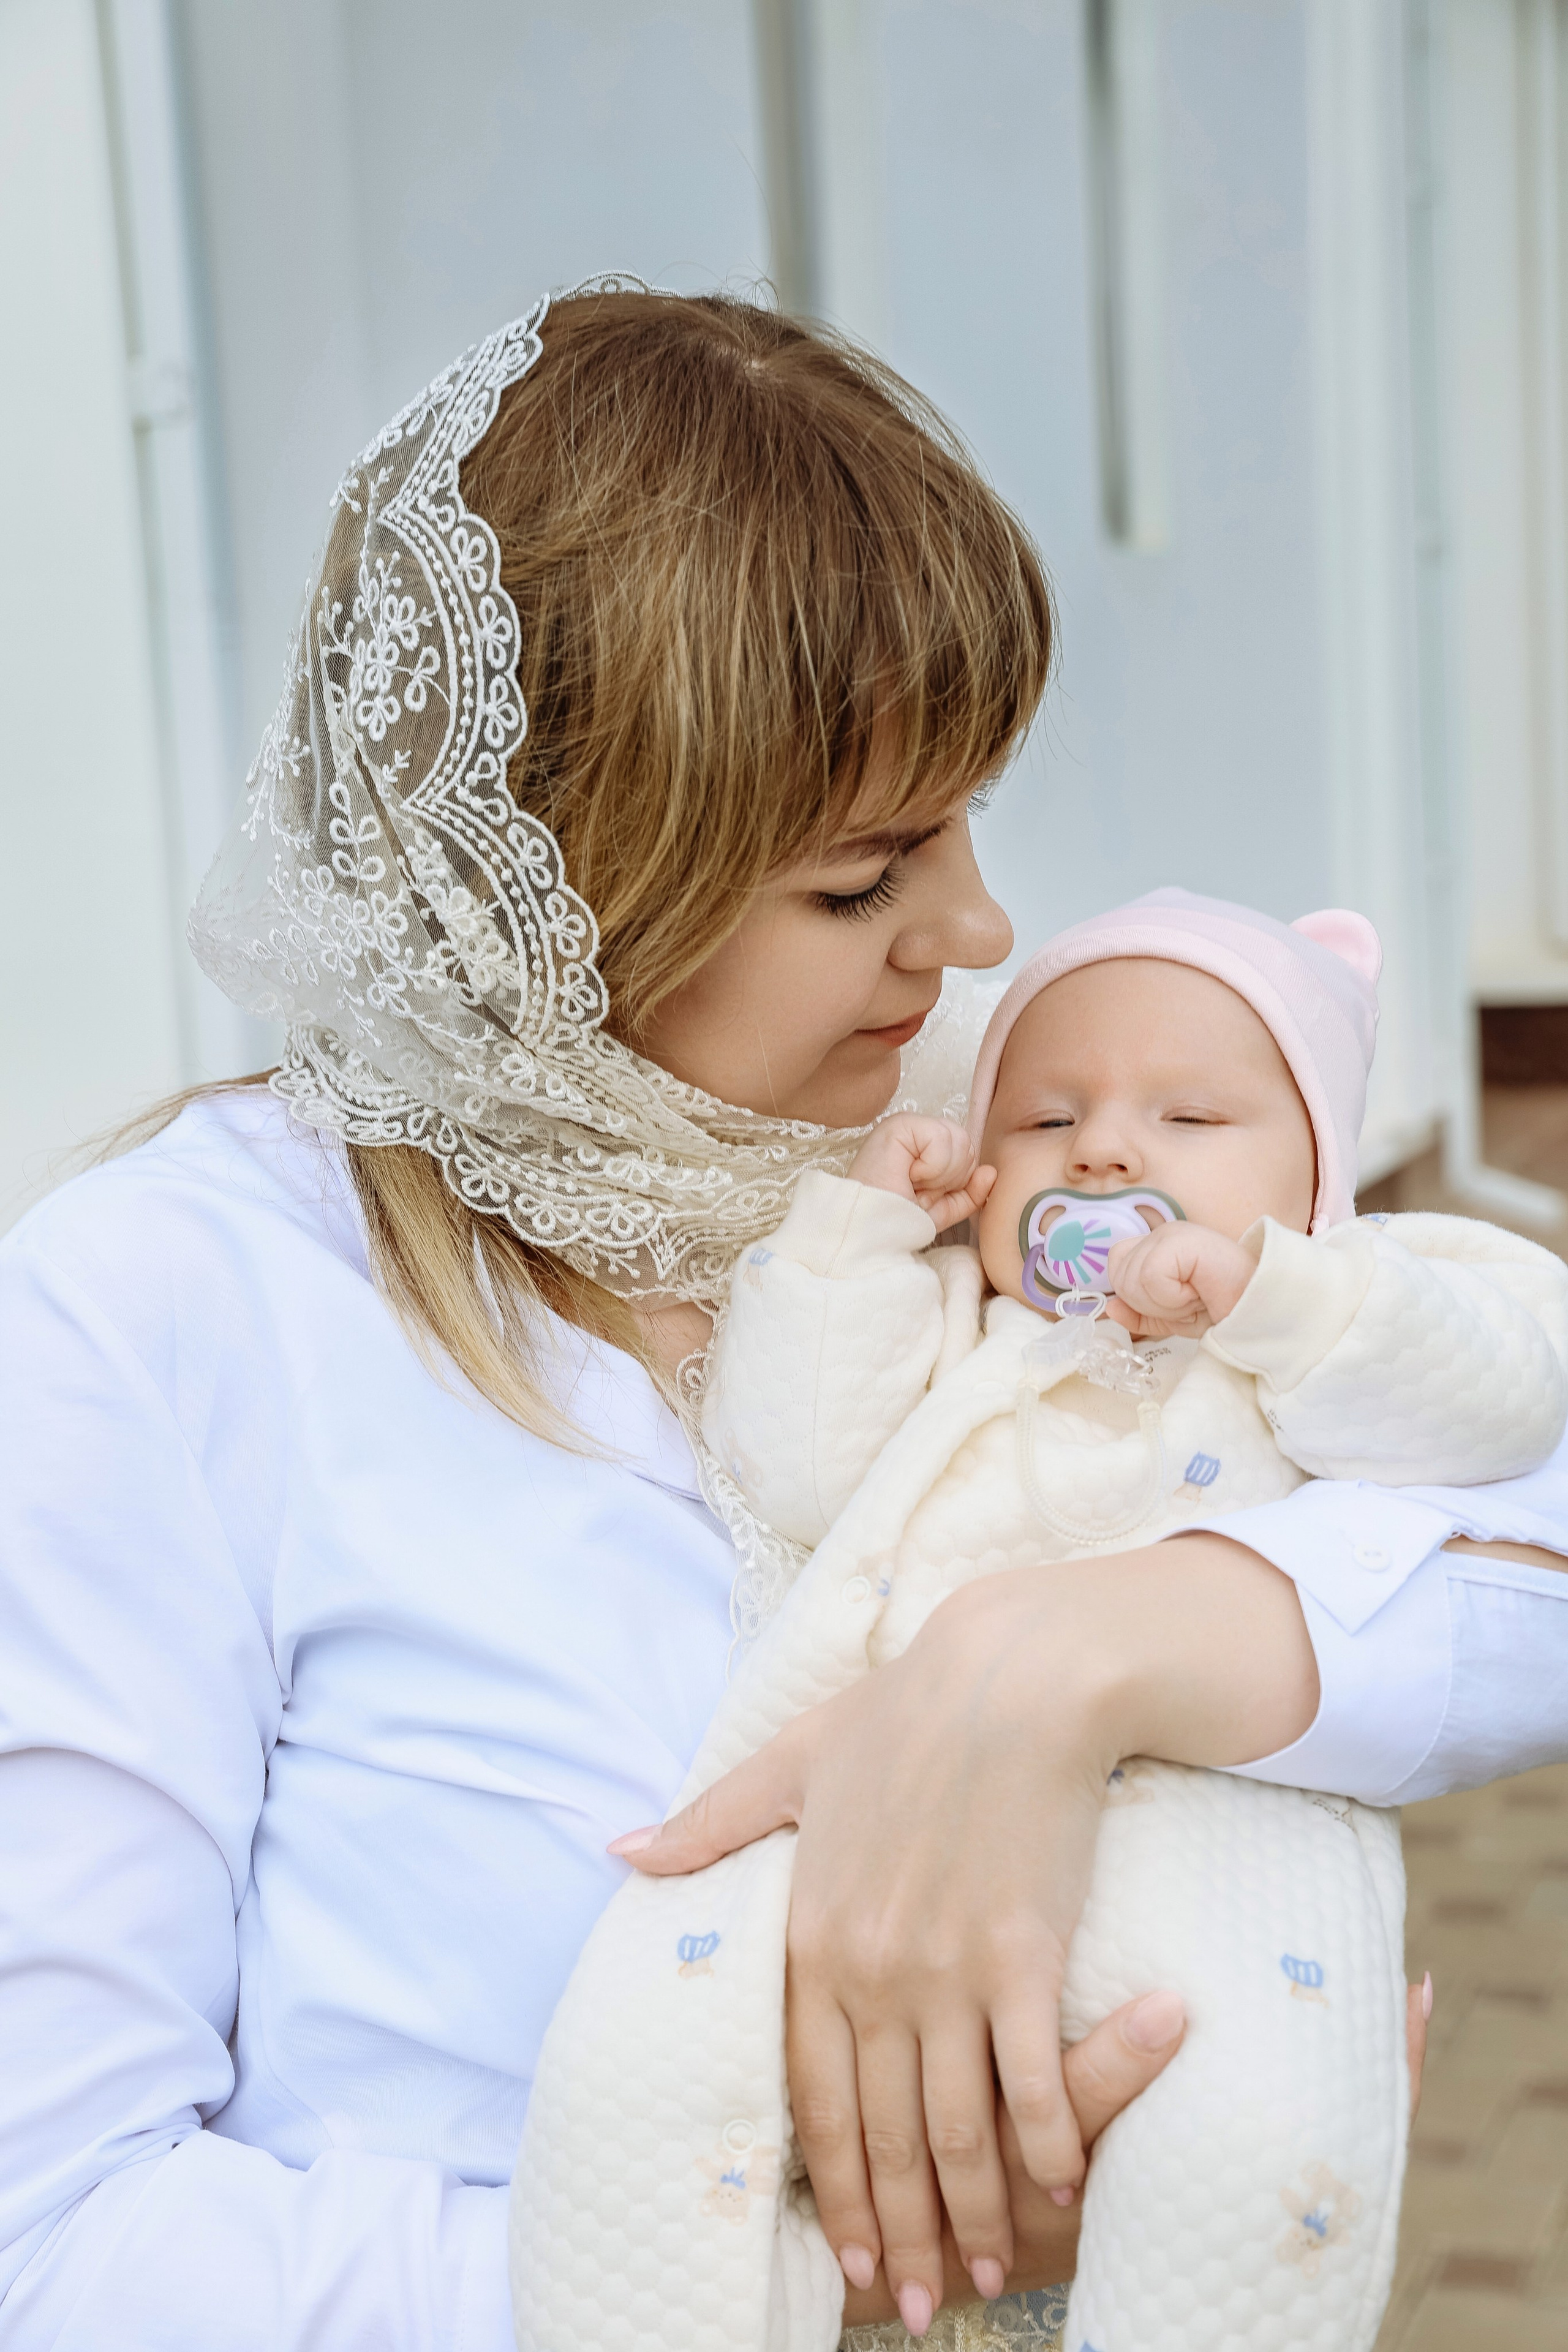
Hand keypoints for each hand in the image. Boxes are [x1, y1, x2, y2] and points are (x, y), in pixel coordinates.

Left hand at [614, 1537, 1319, 2328]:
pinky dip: (1044, 2145)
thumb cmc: (906, 1713)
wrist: (1011, 1673)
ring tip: (991, 2269)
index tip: (851, 2257)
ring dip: (974, 2210)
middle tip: (917, 2304)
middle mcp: (870, 1967)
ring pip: (953, 2125)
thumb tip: (618, 1853)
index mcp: (813, 1934)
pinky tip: (1060, 2189)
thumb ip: (710, 1823)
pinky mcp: (1023, 1954)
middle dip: (900, 2232)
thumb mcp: (792, 1762)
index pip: (811, 2098)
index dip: (832, 2188)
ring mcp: (947, 1967)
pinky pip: (1032, 2081)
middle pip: (880, 2133)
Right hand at [850, 1115, 995, 1234]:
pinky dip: (931, 1166)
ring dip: (940, 1174)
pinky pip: (941, 1139)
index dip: (955, 1181)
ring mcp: (908, 1124)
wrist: (871, 1232)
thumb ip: (970, 1193)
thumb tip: (991, 1171)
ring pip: (959, 1139)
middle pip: (968, 1144)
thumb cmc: (897, 1221)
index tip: (924, 1195)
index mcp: (927, 1147)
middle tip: (918, 1190)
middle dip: (949, 1178)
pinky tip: (909, 1174)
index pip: (968, 1153)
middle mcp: (917, 1131)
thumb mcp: (943, 1210)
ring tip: (913, 1182)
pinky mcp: (900, 1124)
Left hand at [1106, 1220, 1254, 1336]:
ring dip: (1164, 1303)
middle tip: (1186, 1301)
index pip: (1116, 1264)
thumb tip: (1109, 1307)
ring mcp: (1171, 1233)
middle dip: (1150, 1304)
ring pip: (1131, 1279)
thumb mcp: (1172, 1317)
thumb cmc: (1222, 1308)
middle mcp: (1161, 1233)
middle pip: (1119, 1276)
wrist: (1258, 1309)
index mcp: (1157, 1245)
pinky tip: (1196, 1293)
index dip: (1135, 1294)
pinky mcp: (1181, 1240)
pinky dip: (1171, 1297)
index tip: (1172, 1303)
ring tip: (1194, 1297)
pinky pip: (1150, 1278)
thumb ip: (1139, 1313)